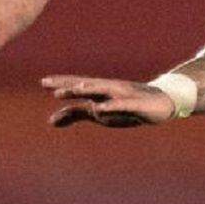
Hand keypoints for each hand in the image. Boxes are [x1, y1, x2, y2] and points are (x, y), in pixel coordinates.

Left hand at [41, 75, 175, 126]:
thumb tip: (50, 121)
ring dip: (89, 89)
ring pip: (103, 90)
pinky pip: (121, 105)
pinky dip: (110, 105)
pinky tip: (101, 108)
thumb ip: (75, 114)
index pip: (77, 85)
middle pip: (86, 85)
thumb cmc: (124, 106)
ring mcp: (122, 95)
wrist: (161, 104)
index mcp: (98, 91)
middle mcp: (108, 89)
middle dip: (69, 85)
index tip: (43, 82)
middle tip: (50, 85)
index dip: (61, 83)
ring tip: (75, 90)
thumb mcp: (96, 113)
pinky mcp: (135, 104)